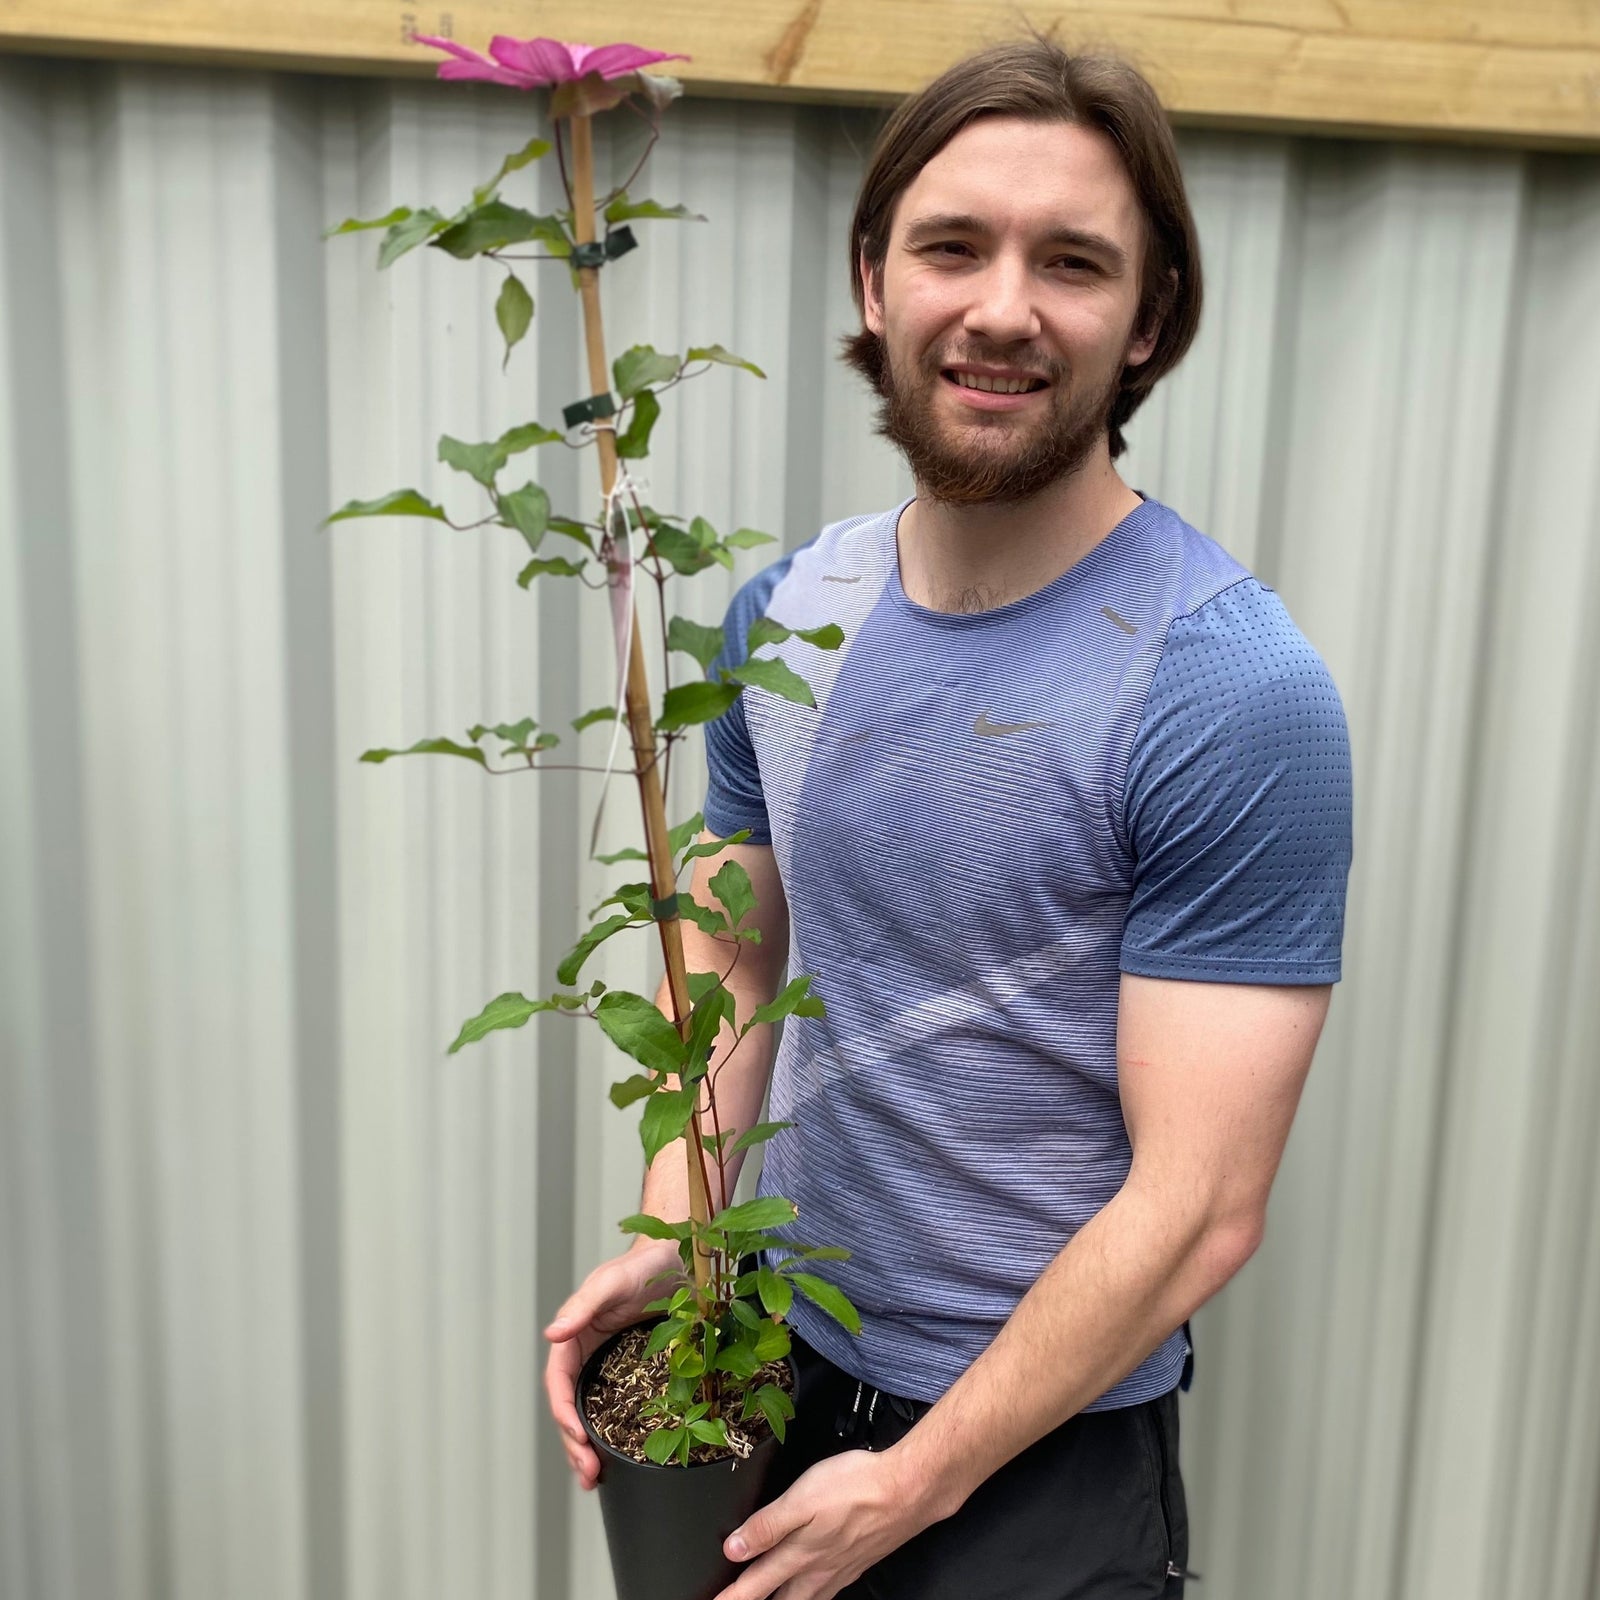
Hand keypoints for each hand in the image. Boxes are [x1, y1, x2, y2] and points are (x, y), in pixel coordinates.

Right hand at [543, 1240, 682, 1487]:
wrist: (679, 1260)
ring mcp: (610, 1367)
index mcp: (575, 1336)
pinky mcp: (634, 1374)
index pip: (559, 1382)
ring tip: (593, 1479)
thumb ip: (583, 1304)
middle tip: (588, 1474)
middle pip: (571, 1407)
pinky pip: (619, 1409)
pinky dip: (614, 1435)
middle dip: (573, 1443)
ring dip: (588, 1448)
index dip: (564, 1413)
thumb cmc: (642, 1266)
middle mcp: (588, 1356)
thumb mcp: (612, 1281)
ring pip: (591, 1414)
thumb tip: (552, 1333)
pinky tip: (619, 1459)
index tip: (578, 1438)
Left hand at [712, 1448, 934, 1599]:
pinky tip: (813, 1589)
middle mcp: (817, 1570)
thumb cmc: (856, 1488)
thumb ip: (767, 1525)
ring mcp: (838, 1570)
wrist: (907, 1490)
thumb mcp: (802, 1499)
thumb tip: (734, 1549)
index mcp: (798, 1554)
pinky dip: (812, 1597)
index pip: (756, 1584)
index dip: (733, 1597)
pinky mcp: (856, 1564)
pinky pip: (827, 1592)